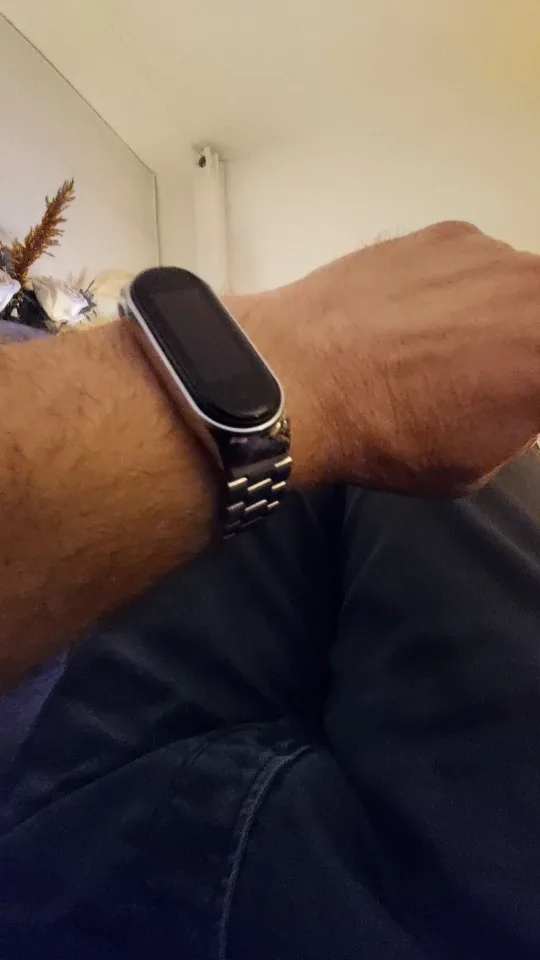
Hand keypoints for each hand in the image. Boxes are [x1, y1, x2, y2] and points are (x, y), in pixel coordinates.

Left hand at [243, 221, 539, 496]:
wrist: (302, 378)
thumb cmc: (387, 437)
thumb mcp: (475, 464)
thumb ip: (517, 425)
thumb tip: (518, 404)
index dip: (527, 389)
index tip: (515, 397)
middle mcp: (537, 295)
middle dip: (526, 345)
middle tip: (489, 370)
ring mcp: (496, 256)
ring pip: (521, 283)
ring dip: (500, 311)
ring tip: (444, 344)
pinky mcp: (451, 233)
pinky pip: (477, 261)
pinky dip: (459, 286)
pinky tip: (415, 315)